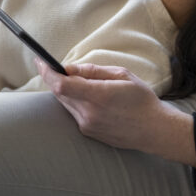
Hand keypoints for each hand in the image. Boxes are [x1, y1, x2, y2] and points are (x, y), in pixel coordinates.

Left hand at [37, 61, 195, 165]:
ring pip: (66, 103)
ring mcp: (87, 126)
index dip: (47, 72)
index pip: (61, 85)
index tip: (41, 62)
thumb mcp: (121, 75)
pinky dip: (76, 102)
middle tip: (52, 66)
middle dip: (54, 78)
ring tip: (80, 82)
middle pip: (59, 93)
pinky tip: (90, 98)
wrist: (154, 130)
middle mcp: (89, 113)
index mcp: (98, 96)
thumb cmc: (141, 99)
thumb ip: (92, 71)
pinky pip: (74, 113)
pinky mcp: (89, 133)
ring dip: (66, 91)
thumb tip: (69, 68)